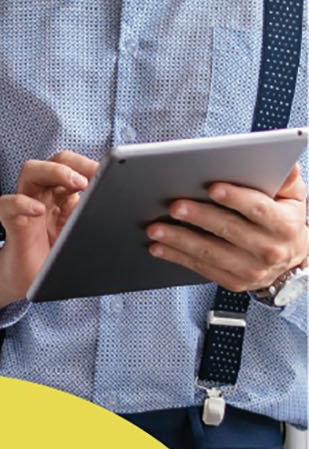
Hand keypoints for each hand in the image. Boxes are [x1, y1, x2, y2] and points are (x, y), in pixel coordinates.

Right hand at [0, 151, 97, 314]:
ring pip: (31, 170)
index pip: (76, 166)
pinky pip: (7, 204)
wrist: (28, 284)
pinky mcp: (12, 222)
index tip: (113, 173)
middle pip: (57, 160)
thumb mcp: (83, 238)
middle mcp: (46, 194)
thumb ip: (97, 223)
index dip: (93, 165)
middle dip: (78, 163)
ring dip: (55, 171)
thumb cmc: (56, 260)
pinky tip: (37, 210)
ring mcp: (27, 205)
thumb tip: (127, 218)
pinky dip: (21, 203)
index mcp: (65, 196)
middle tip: (97, 174)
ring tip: (77, 182)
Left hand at [145, 163, 308, 294]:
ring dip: (179, 240)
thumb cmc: (284, 220)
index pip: (259, 210)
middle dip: (199, 217)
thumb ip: (287, 180)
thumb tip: (287, 165)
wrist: (289, 260)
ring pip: (210, 253)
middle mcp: (269, 251)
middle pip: (229, 230)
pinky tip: (159, 247)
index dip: (236, 198)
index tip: (213, 188)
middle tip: (174, 206)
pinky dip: (177, 257)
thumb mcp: (293, 197)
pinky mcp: (234, 282)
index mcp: (284, 226)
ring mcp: (250, 270)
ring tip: (156, 228)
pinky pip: (201, 269)